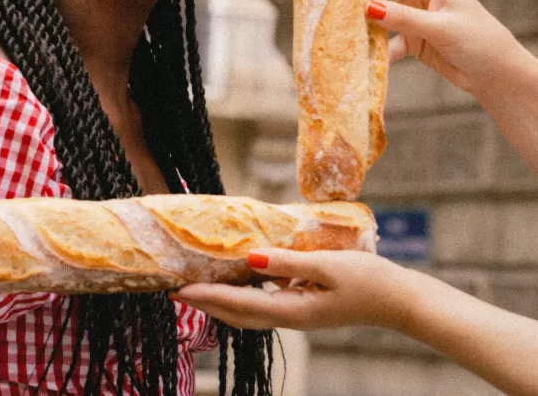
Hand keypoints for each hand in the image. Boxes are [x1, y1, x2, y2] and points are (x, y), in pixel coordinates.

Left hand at [171, 249, 412, 331]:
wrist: (400, 300)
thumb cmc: (368, 279)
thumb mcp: (327, 266)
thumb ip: (287, 262)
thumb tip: (249, 259)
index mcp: (293, 311)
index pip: (239, 304)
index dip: (207, 297)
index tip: (179, 292)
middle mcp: (290, 317)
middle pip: (238, 314)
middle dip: (206, 303)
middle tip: (174, 292)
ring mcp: (298, 314)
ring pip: (249, 311)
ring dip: (221, 301)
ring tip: (197, 287)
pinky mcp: (305, 306)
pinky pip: (264, 303)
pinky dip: (243, 295)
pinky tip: (238, 280)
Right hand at [367, 0, 526, 96]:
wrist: (496, 77)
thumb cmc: (481, 41)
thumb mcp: (443, 27)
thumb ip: (405, 18)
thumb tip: (367, 8)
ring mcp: (412, 14)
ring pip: (377, 6)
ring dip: (360, 12)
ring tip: (335, 12)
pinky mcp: (410, 38)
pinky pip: (384, 39)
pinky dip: (373, 47)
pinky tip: (360, 55)